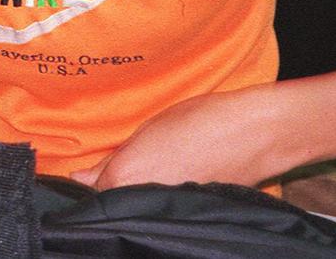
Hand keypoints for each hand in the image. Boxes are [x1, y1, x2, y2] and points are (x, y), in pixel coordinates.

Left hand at [69, 88, 289, 190]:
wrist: (254, 132)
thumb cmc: (202, 119)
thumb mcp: (150, 129)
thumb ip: (112, 159)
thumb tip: (81, 179)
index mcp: (124, 174)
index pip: (90, 192)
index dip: (90, 184)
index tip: (90, 177)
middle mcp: (140, 199)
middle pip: (112, 203)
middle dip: (112, 192)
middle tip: (128, 171)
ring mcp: (164, 210)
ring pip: (136, 209)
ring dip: (136, 197)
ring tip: (157, 173)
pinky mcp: (186, 216)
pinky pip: (161, 212)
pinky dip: (160, 201)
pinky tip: (173, 183)